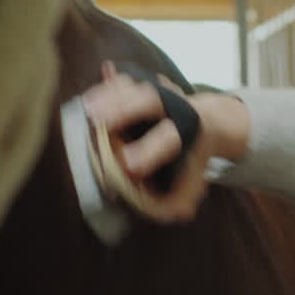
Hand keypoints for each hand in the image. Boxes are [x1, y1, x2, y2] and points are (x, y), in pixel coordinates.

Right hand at [81, 62, 249, 222]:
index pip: (170, 138)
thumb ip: (182, 198)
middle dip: (124, 108)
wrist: (207, 121)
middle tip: (97, 120)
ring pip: (136, 86)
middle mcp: (175, 106)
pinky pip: (125, 81)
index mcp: (189, 131)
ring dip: (109, 95)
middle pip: (151, 99)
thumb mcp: (194, 180)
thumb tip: (171, 213)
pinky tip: (91, 94)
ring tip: (87, 109)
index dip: (150, 151)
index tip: (129, 167)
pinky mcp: (142, 86)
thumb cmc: (190, 156)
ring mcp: (158, 92)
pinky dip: (108, 84)